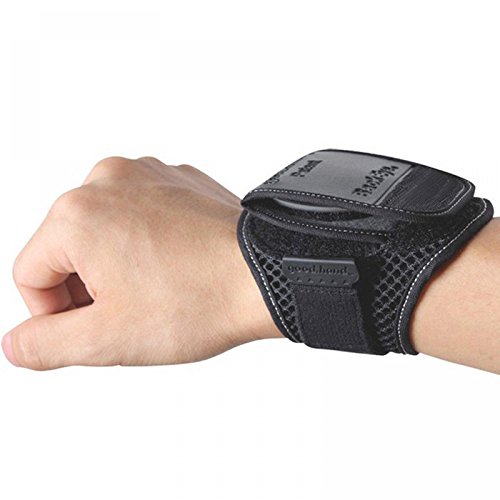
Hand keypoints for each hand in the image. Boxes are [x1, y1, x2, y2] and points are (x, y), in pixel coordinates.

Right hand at [3, 157, 281, 369]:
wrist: (266, 274)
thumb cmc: (197, 301)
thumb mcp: (108, 339)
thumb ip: (47, 345)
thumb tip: (19, 343)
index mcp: (76, 214)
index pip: (30, 274)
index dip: (54, 313)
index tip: (93, 327)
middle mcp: (106, 180)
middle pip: (67, 247)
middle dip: (88, 286)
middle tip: (131, 311)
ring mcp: (145, 173)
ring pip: (104, 229)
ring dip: (118, 262)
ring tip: (158, 287)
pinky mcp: (176, 178)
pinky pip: (141, 213)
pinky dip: (146, 240)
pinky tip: (175, 264)